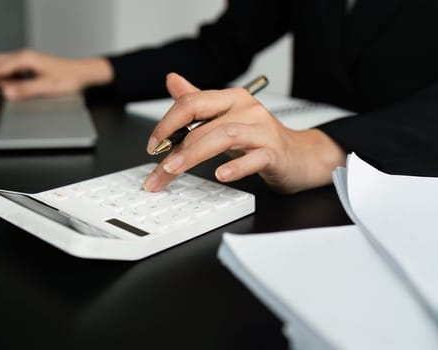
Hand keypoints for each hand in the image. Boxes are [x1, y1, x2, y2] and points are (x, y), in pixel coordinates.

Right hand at [0, 49, 112, 99]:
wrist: (82, 74)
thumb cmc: (69, 78)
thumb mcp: (47, 87)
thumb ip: (25, 90)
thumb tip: (6, 92)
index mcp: (25, 59)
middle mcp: (24, 57)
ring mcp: (26, 62)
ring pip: (3, 70)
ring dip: (0, 82)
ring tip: (5, 96)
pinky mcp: (29, 68)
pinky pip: (12, 74)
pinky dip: (9, 82)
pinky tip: (15, 91)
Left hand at [143, 73, 346, 193]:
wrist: (299, 155)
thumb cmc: (258, 137)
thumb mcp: (224, 117)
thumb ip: (197, 101)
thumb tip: (172, 80)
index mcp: (231, 99)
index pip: (191, 103)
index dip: (166, 123)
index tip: (153, 145)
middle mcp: (247, 109)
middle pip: (203, 123)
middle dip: (174, 148)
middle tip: (158, 169)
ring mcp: (262, 130)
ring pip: (223, 136)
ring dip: (194, 155)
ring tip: (175, 170)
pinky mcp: (275, 152)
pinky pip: (254, 157)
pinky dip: (236, 166)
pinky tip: (221, 175)